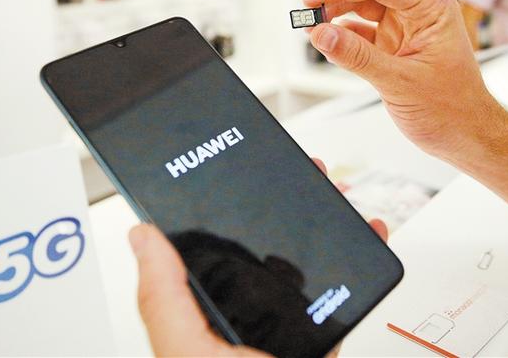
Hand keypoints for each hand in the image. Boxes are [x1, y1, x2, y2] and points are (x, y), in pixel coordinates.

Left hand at [128, 159, 387, 356]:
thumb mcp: (189, 354)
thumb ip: (162, 299)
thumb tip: (141, 236)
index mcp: (204, 313)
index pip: (202, 250)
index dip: (208, 208)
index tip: (219, 169)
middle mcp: (245, 312)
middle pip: (259, 243)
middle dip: (275, 202)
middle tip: (289, 168)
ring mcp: (287, 321)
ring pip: (304, 256)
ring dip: (320, 218)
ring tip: (327, 186)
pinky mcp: (325, 330)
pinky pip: (343, 285)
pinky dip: (359, 252)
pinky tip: (366, 228)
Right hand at [299, 0, 499, 159]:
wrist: (464, 134)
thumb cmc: (451, 108)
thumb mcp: (399, 82)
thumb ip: (357, 56)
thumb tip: (321, 34)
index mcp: (431, 8)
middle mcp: (417, 9)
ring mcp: (402, 25)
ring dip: (333, 4)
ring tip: (308, 18)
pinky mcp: (390, 43)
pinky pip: (358, 27)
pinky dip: (337, 30)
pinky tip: (322, 37)